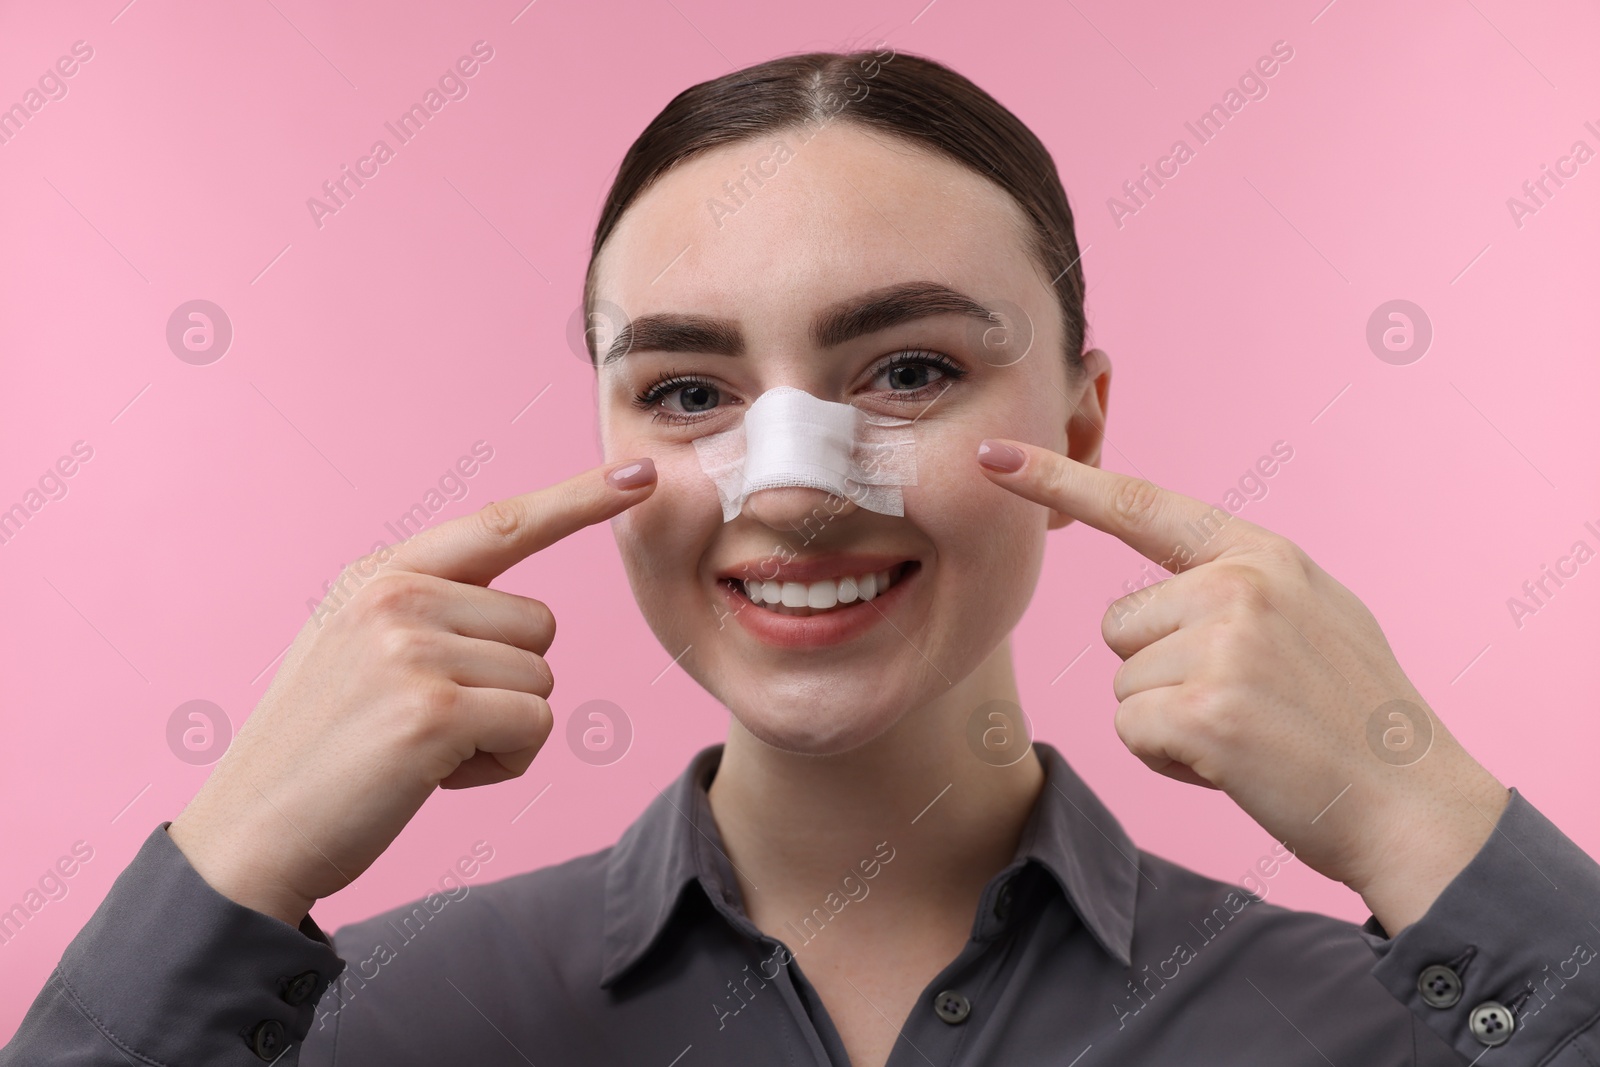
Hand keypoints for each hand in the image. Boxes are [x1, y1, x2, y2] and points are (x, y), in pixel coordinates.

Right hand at [167, 459, 656, 926]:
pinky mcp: (434, 709)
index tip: (639, 475)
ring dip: (502, 730)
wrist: (248, 837)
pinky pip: (534, 726)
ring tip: (420, 750)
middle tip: (424, 723)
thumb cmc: (320, 754)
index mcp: (380, 574)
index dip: (578, 500)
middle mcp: (396, 595)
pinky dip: (501, 764)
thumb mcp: (356, 650)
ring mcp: (412, 647)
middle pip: (539, 626)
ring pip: (541, 679)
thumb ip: (427, 612)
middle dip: (505, 685)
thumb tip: (521, 612)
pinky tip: (432, 777)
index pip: (502, 523)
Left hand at [975, 439, 1507, 932]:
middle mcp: (1239, 585)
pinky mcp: (1205, 709)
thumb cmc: (1356, 720)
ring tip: (1248, 733)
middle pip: (1118, 625)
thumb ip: (1238, 584)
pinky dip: (1166, 759)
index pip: (1140, 506)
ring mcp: (1223, 643)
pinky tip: (1233, 764)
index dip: (1059, 480)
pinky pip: (1129, 729)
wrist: (1415, 807)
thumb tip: (1173, 577)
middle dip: (1160, 674)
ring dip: (1165, 721)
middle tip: (1244, 703)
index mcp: (1261, 555)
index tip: (993, 456)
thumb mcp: (1314, 614)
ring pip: (1121, 682)